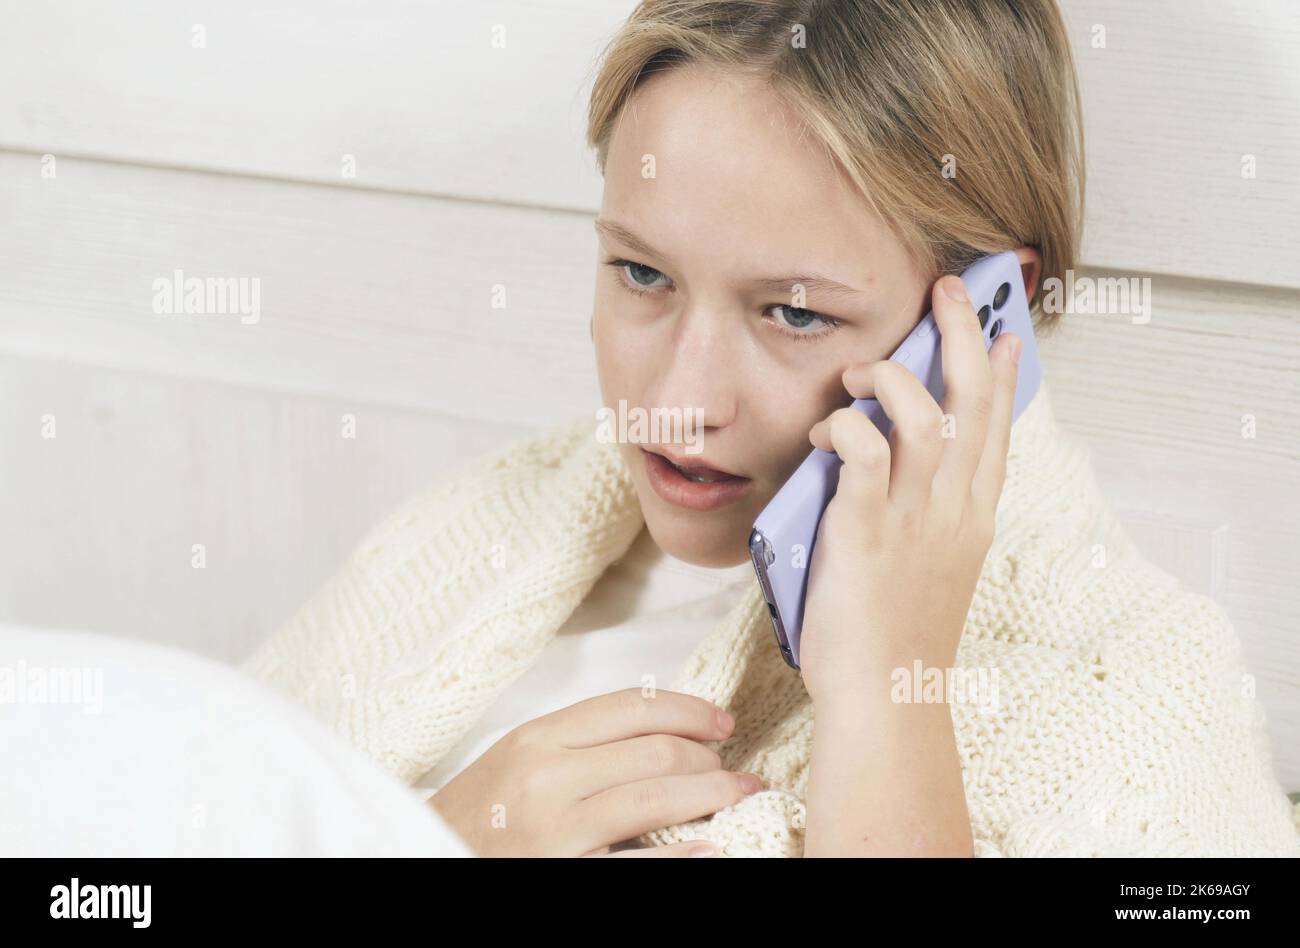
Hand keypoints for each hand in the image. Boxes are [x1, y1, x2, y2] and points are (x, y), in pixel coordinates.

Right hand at [428, 687, 763, 855]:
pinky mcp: (565, 874)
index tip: (721, 722)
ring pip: (658, 798)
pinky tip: (711, 849)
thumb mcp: (519, 758)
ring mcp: (557, 828)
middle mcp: (548, 775)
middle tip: (732, 768)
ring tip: (736, 796)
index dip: (690, 710)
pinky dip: (685, 855)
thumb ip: (580, 742)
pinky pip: (640, 862)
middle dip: (708, 758)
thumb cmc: (479, 814)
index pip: (632, 706)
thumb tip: (661, 733)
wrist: (425, 857)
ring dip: (712, 796)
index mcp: (538, 737)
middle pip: (655, 750)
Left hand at [797, 274, 1021, 702]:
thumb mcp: (932, 565)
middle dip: (962, 335)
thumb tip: (891, 460)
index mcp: (973, 517)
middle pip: (972, 403)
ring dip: (894, 376)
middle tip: (948, 290)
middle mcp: (952, 509)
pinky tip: (827, 427)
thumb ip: (927, 510)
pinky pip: (865, 457)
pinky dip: (846, 428)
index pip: (997, 428)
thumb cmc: (898, 634)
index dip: (1001, 374)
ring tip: (863, 366)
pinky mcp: (865, 532)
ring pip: (925, 417)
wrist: (886, 695)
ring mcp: (913, 519)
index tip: (1004, 331)